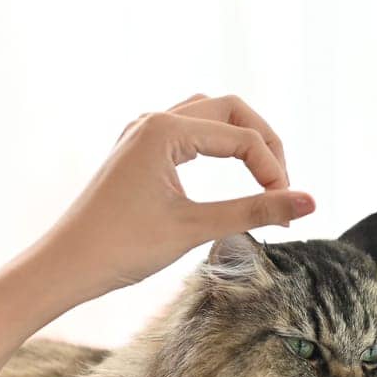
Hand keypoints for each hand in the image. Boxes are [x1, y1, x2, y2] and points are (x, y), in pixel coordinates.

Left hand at [41, 94, 315, 297]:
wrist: (65, 266)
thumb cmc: (121, 248)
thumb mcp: (196, 228)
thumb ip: (255, 210)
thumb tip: (310, 203)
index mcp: (165, 130)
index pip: (242, 138)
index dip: (272, 172)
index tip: (286, 212)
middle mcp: (153, 120)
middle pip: (230, 110)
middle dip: (264, 145)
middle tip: (282, 187)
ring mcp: (142, 133)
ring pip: (208, 116)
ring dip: (240, 140)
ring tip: (262, 180)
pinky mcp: (137, 151)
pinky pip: (187, 131)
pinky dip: (216, 146)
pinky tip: (226, 175)